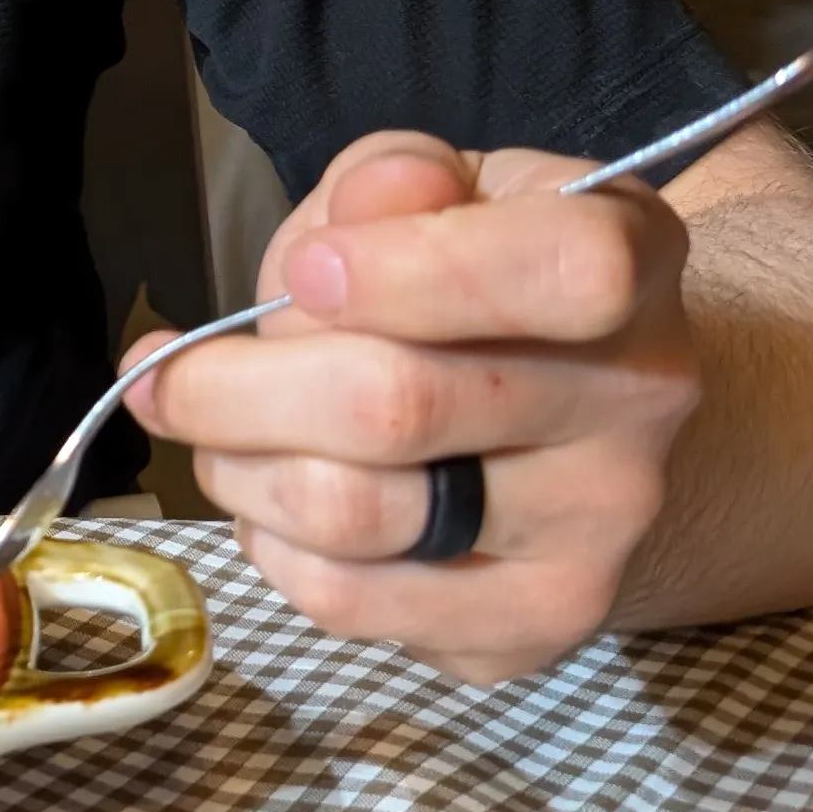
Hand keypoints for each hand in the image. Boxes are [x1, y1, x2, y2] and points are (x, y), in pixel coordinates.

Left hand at [125, 133, 699, 684]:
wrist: (573, 422)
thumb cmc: (474, 280)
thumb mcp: (437, 190)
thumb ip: (385, 185)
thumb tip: (361, 214)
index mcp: (632, 258)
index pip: (562, 271)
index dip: (409, 272)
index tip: (308, 272)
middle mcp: (641, 401)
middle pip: (396, 407)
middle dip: (235, 386)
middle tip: (170, 372)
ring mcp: (598, 531)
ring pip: (350, 514)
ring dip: (239, 468)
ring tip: (223, 433)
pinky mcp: (536, 626)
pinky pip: (348, 602)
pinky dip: (272, 548)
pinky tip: (278, 501)